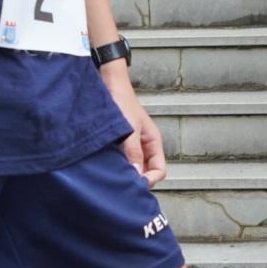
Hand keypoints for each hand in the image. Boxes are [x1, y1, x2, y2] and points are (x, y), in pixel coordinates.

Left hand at [102, 63, 167, 186]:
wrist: (108, 84)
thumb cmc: (122, 102)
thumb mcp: (130, 130)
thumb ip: (134, 153)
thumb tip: (137, 175)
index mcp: (153, 142)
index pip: (160, 170)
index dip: (150, 179)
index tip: (135, 183)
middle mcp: (144, 145)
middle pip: (147, 171)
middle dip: (137, 178)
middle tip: (122, 182)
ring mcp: (131, 145)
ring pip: (133, 167)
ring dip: (125, 172)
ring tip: (113, 174)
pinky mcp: (118, 143)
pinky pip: (121, 160)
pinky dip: (116, 165)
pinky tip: (106, 165)